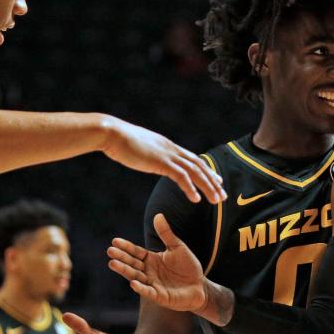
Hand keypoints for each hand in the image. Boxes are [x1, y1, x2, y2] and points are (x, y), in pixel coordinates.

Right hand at [100, 116, 224, 204]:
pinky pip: (181, 176)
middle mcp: (172, 149)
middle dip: (213, 181)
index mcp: (168, 146)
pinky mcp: (160, 162)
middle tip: (223, 195)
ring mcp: (167, 155)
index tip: (217, 180)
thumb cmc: (120, 141)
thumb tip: (151, 158)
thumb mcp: (141, 148)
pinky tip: (196, 199)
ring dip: (207, 187)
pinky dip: (190, 188)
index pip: (194, 159)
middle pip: (199, 166)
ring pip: (195, 172)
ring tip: (216, 200)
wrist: (111, 133)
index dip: (207, 171)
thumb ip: (151, 154)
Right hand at [106, 213, 207, 311]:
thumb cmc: (188, 267)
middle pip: (132, 263)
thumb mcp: (177, 247)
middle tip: (110, 251)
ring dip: (125, 271)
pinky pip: (148, 292)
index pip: (136, 252)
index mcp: (151, 259)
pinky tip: (133, 283)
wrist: (200, 286)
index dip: (126, 247)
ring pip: (136, 276)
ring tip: (113, 263)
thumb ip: (166, 234)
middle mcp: (148, 271)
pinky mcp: (159, 296)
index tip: (114, 241)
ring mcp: (152, 284)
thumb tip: (158, 215)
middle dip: (121, 258)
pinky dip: (141, 288)